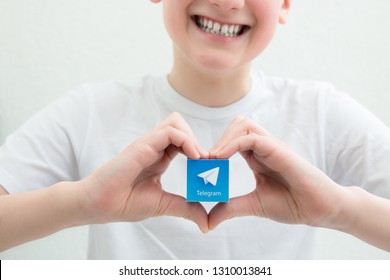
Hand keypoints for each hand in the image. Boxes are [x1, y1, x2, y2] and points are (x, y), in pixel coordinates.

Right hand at [82, 112, 208, 232]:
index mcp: (159, 158)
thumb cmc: (125, 203)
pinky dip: (186, 140)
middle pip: (180, 126)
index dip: (199, 150)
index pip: (183, 142)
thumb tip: (207, 223)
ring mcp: (148, 144)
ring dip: (192, 137)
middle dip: (197, 140)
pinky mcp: (143, 144)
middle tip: (206, 161)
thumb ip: (186, 209)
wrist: (100, 205)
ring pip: (176, 122)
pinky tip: (194, 157)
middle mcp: (155, 147)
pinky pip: (170, 131)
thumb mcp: (164, 205)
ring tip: (200, 158)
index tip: (209, 167)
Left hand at [208, 116, 345, 229]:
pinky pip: (252, 138)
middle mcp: (264, 147)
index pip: (232, 139)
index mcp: (257, 157)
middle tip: (205, 160)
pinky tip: (221, 158)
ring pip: (243, 124)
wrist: (320, 210)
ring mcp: (272, 147)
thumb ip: (230, 208)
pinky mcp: (279, 150)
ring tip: (212, 159)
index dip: (215, 148)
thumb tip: (207, 222)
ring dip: (224, 138)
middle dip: (218, 138)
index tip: (201, 165)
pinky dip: (233, 144)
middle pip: (237, 124)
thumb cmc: (292, 204)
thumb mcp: (253, 205)